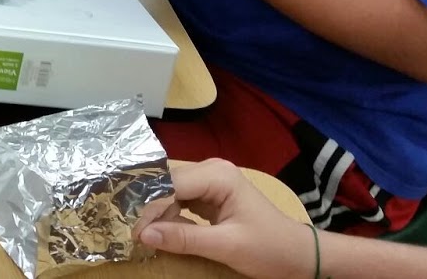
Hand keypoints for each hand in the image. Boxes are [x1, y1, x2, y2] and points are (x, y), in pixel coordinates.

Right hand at [137, 159, 314, 278]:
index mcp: (217, 175)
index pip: (169, 184)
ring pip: (169, 192)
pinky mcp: (209, 195)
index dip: (147, 206)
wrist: (299, 255)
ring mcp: (210, 181)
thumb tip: (143, 234)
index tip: (128, 228)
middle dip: (146, 207)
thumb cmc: (270, 248)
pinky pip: (179, 200)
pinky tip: (158, 230)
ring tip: (138, 232)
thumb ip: (184, 238)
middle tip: (127, 230)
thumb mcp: (226, 246)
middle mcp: (211, 170)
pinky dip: (167, 215)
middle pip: (166, 184)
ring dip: (154, 212)